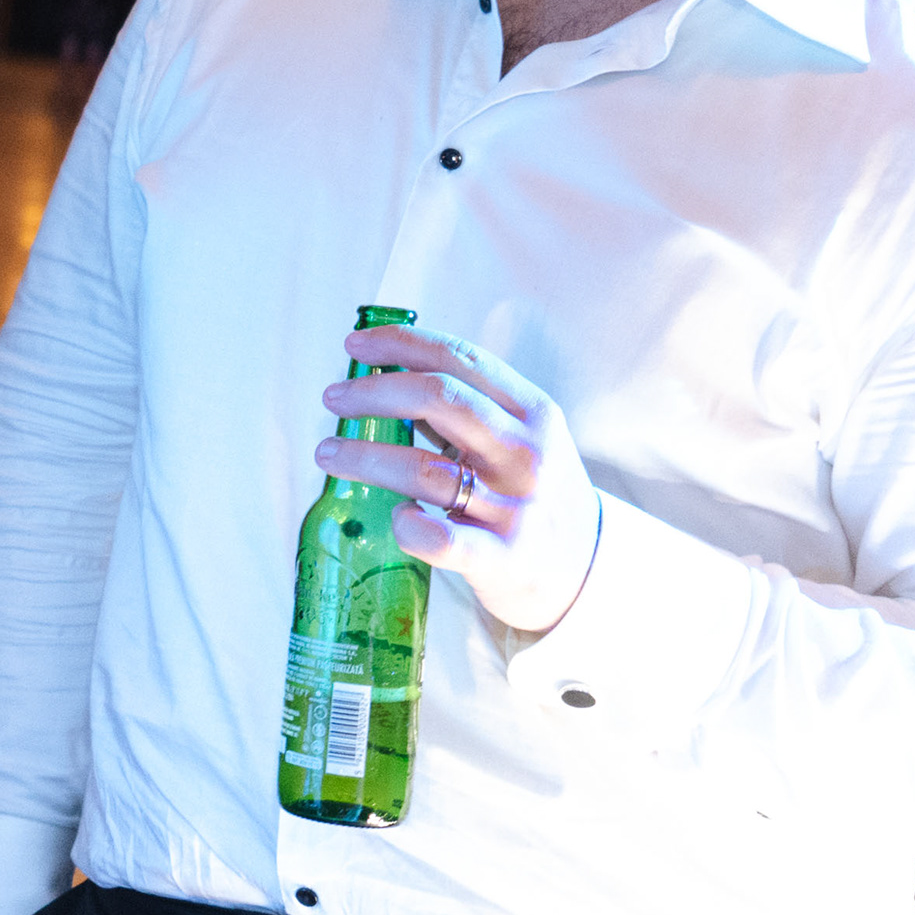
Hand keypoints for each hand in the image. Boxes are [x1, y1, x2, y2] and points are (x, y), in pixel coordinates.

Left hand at [317, 325, 605, 633]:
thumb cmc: (534, 493)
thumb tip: (389, 375)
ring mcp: (514, 507)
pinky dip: (406, 524)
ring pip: (424, 469)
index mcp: (532, 413)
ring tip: (327, 452)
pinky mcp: (501, 558)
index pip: (462, 360)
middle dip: (375, 392)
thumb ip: (471, 409)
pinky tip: (395, 516)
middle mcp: (525, 454)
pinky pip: (439, 538)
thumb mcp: (521, 438)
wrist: (587, 570)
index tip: (355, 344)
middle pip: (440, 400)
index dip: (402, 344)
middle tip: (333, 398)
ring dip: (364, 456)